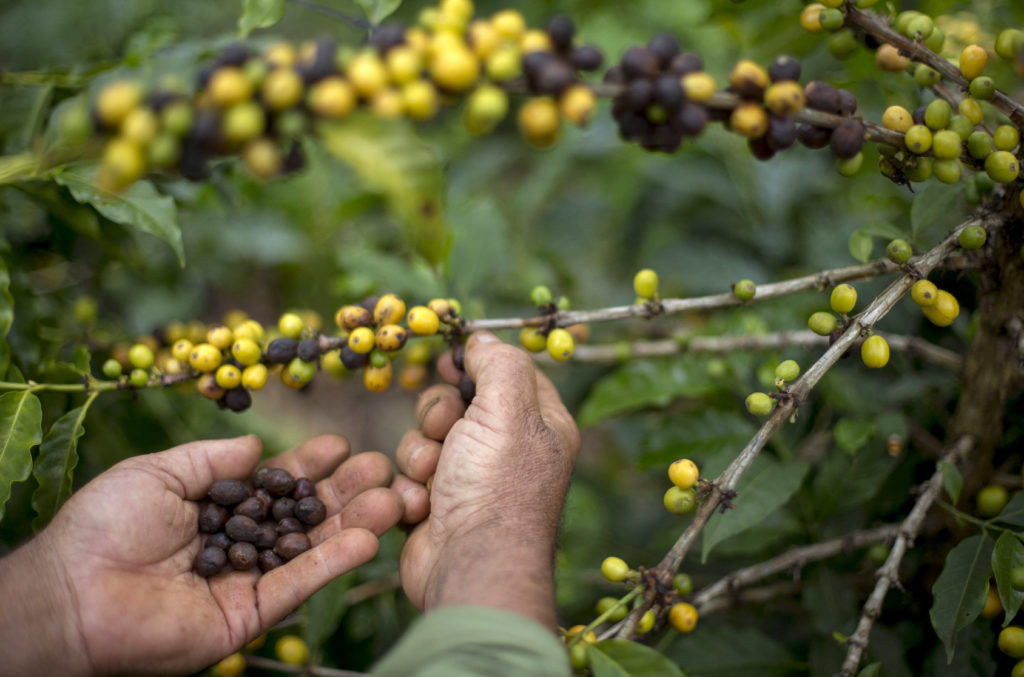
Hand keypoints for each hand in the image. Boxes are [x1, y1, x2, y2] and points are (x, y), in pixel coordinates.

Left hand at [0, 434, 402, 675]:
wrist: (74, 592)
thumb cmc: (103, 526)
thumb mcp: (158, 473)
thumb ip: (211, 458)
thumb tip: (258, 446)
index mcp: (217, 509)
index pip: (275, 484)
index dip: (308, 465)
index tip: (339, 444)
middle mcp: (239, 544)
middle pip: (303, 516)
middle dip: (344, 492)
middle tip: (383, 469)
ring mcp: (246, 581)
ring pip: (310, 550)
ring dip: (353, 525)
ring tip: (392, 500)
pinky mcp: (249, 615)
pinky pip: (297, 586)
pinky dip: (332, 563)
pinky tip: (366, 539)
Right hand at [395, 332, 580, 628]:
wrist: (469, 565)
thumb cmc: (496, 485)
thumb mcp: (507, 407)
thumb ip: (498, 362)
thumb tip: (481, 337)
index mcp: (540, 425)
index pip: (508, 374)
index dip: (477, 363)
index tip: (449, 359)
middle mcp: (508, 450)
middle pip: (457, 402)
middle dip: (439, 413)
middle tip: (447, 431)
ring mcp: (471, 479)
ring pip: (425, 437)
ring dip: (420, 452)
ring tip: (434, 476)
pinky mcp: (437, 504)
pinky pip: (409, 474)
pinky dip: (412, 487)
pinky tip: (425, 505)